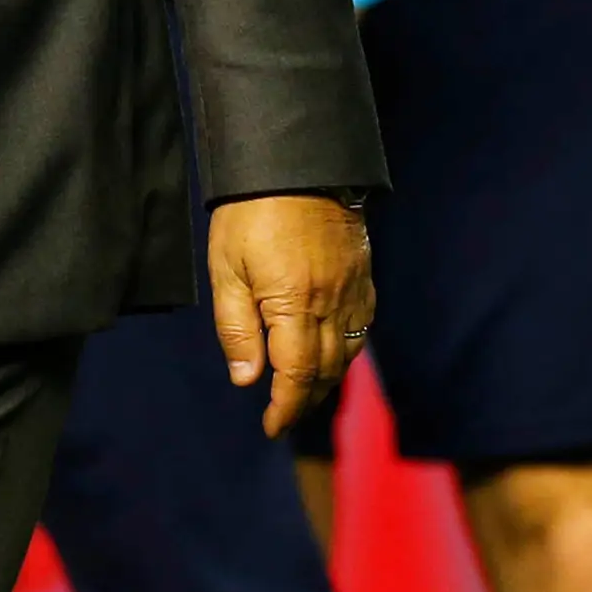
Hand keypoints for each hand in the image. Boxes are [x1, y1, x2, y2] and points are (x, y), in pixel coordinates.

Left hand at [207, 192, 374, 438]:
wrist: (298, 164)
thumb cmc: (249, 214)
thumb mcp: (226, 269)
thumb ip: (236, 328)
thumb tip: (245, 380)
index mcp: (294, 305)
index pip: (295, 375)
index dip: (285, 407)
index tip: (271, 427)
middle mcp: (332, 304)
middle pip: (325, 371)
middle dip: (304, 400)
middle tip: (284, 416)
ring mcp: (354, 291)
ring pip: (348, 353)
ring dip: (327, 380)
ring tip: (303, 394)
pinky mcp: (364, 276)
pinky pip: (362, 328)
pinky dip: (347, 350)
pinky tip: (331, 354)